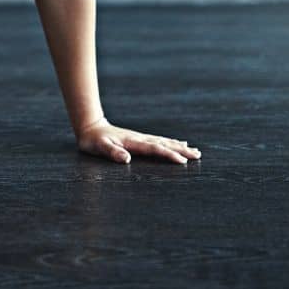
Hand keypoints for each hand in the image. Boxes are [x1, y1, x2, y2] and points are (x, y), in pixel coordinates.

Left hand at [75, 117, 201, 163]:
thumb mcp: (99, 147)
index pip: (154, 149)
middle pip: (164, 144)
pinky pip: (159, 141)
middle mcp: (140, 139)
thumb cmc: (94, 140)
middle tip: (198, 155)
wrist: (91, 127)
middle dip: (181, 150)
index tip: (182, 161)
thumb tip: (126, 159)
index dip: (168, 155)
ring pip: (164, 142)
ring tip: (195, 151)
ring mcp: (141, 138)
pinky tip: (179, 143)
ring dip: (179, 147)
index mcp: (133, 142)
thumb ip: (112, 152)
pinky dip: (171, 142)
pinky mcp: (140, 139)